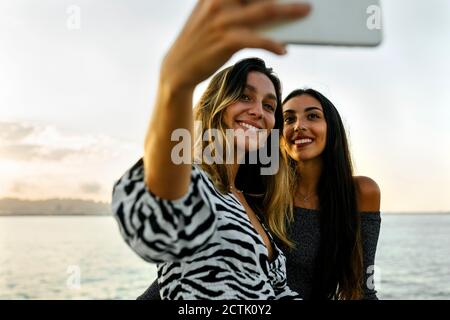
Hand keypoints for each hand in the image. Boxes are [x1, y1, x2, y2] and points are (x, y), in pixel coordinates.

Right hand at [160, 0, 310, 91]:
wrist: (177, 67)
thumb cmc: (198, 41)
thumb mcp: (207, 15)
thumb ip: (230, 5)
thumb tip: (265, 5)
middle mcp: (219, 2)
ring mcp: (223, 21)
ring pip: (266, 11)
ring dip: (290, 10)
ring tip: (305, 12)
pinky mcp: (227, 41)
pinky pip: (258, 40)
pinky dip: (273, 44)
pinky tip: (283, 49)